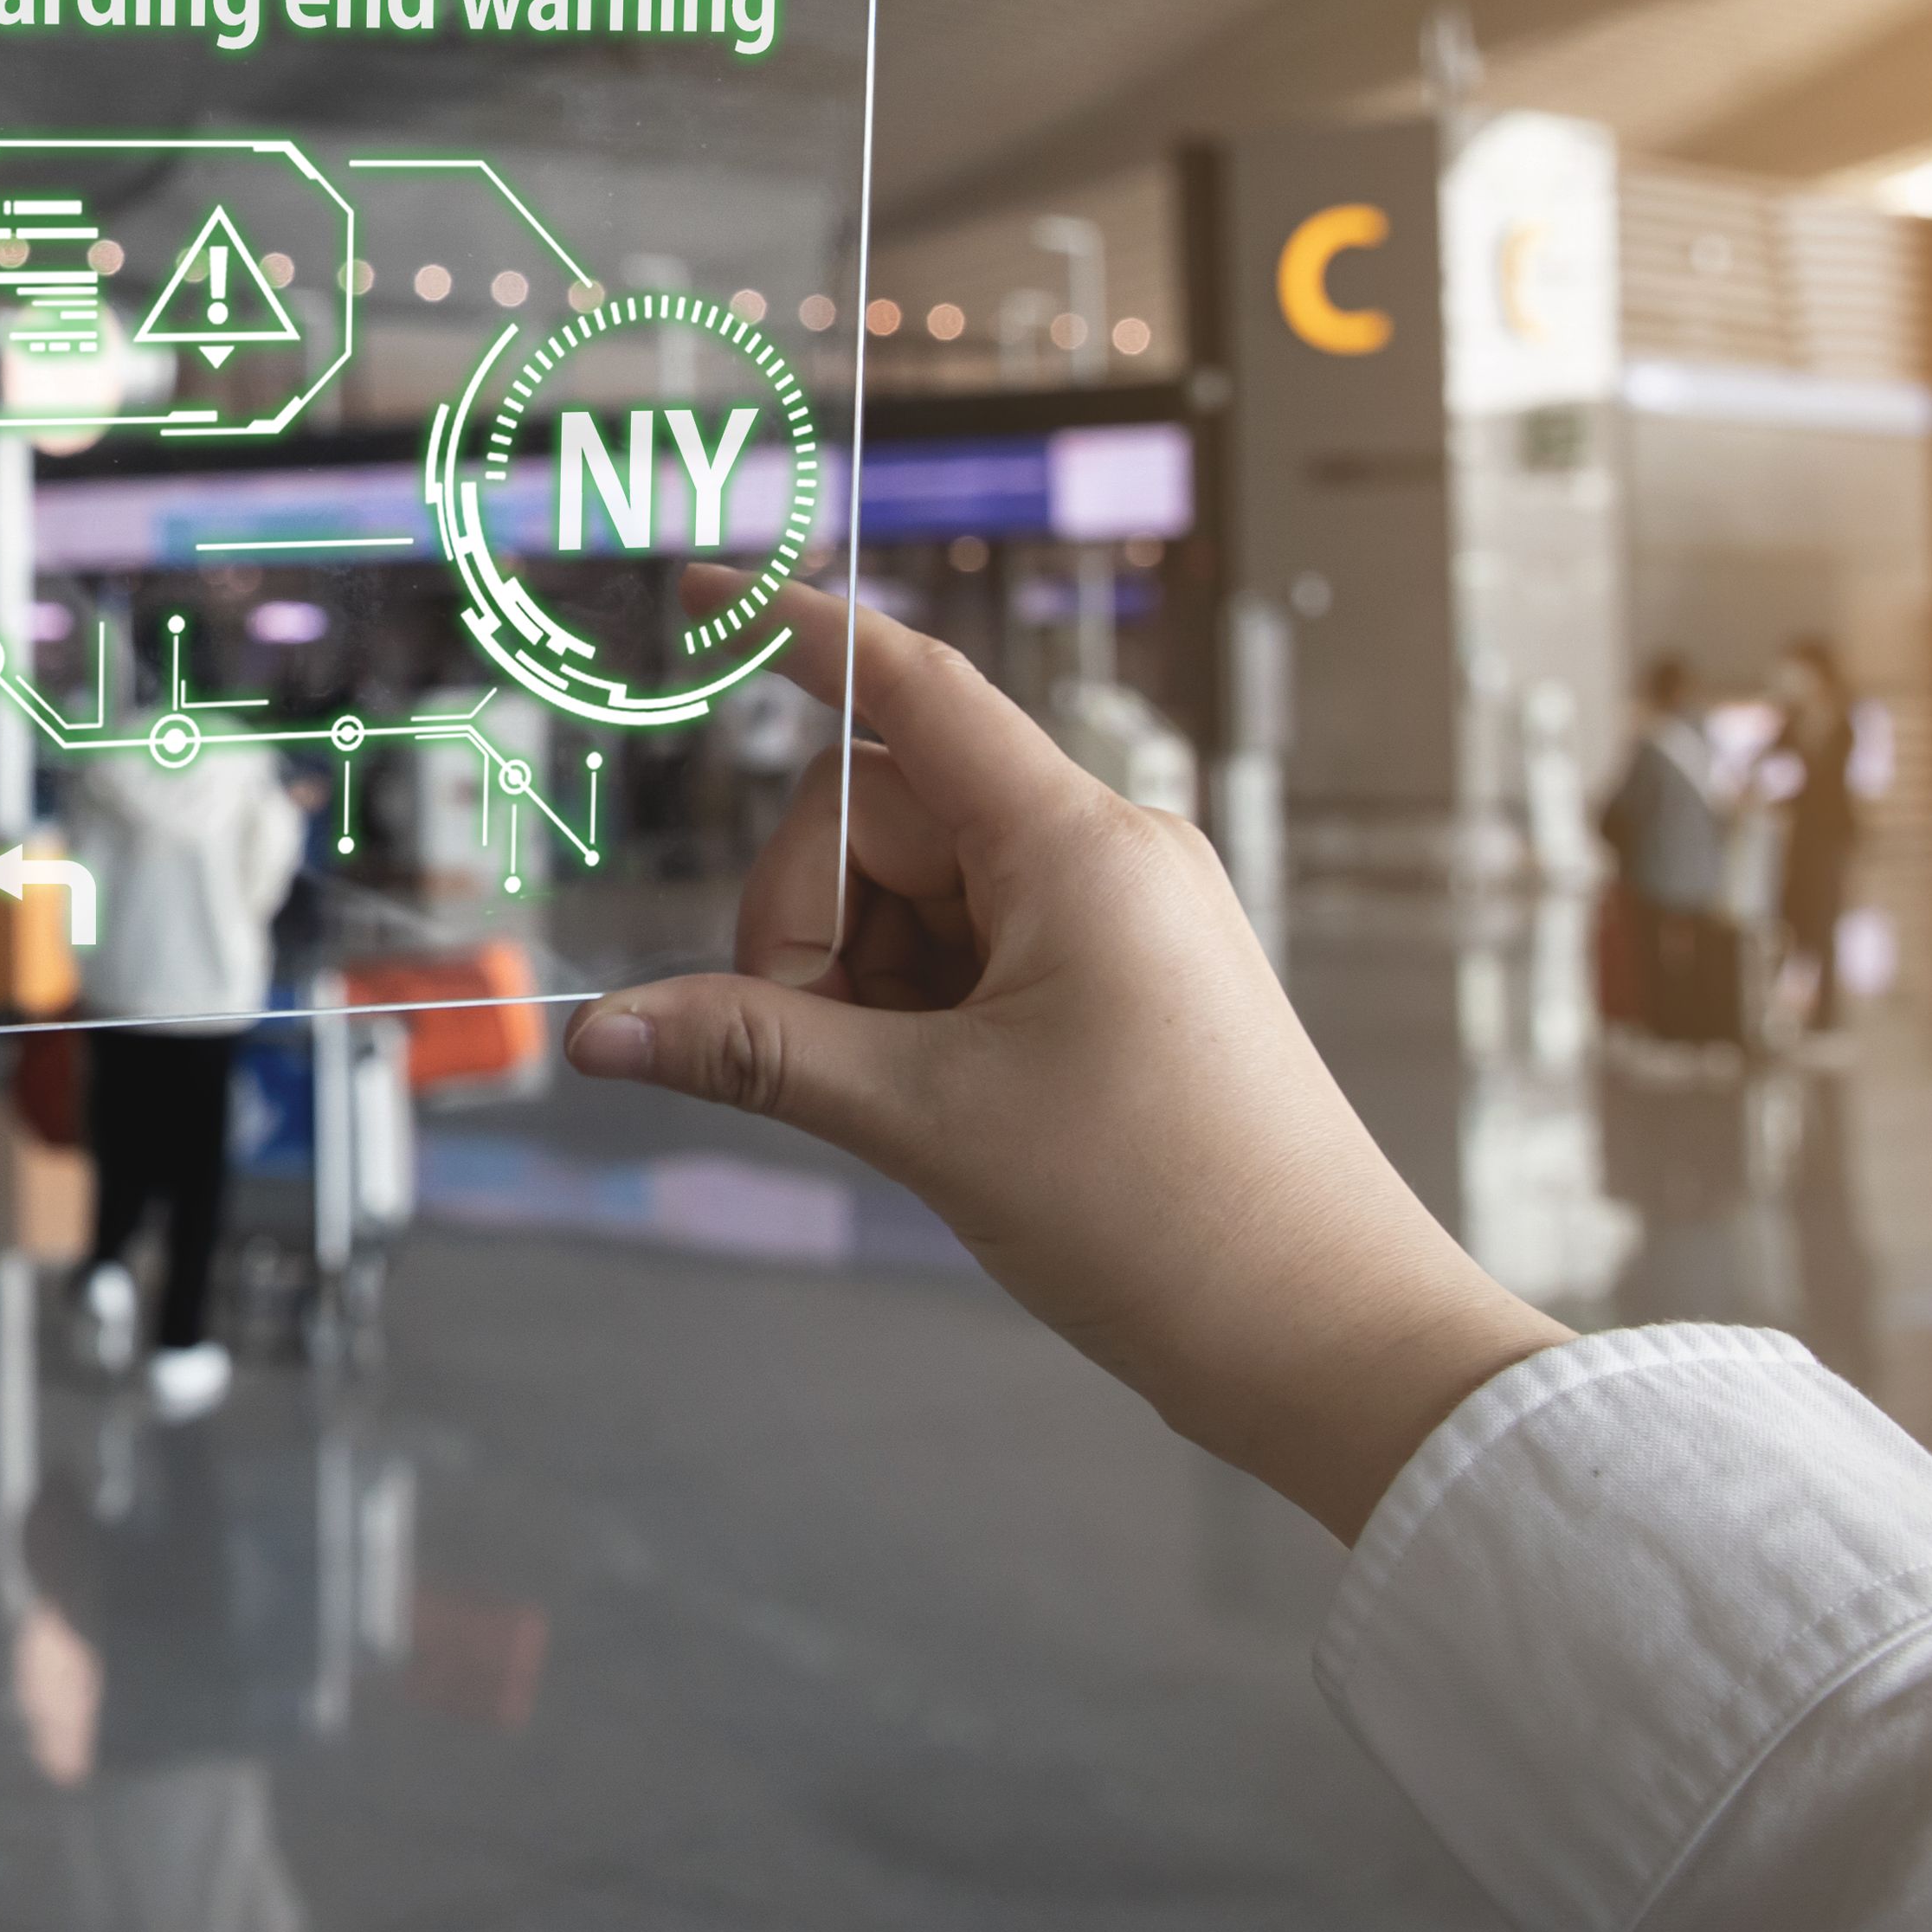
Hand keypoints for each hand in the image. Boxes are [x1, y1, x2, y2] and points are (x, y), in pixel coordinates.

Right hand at [570, 583, 1560, 1538]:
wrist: (1329, 1342)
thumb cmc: (1165, 1219)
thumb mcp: (927, 1124)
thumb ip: (754, 1052)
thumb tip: (602, 1028)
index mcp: (1074, 844)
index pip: (909, 688)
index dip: (799, 632)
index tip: (705, 589)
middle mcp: (1104, 852)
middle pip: (880, 820)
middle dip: (812, 929)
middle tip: (820, 1057)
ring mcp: (1119, 915)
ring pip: (915, 896)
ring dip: (863, 986)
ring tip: (904, 1106)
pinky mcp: (1123, 979)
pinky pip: (972, 950)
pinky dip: (917, 1013)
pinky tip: (938, 1103)